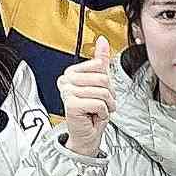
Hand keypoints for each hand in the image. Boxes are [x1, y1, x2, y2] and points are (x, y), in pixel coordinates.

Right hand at [59, 38, 116, 157]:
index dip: (107, 80)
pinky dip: (102, 112)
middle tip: (101, 103)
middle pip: (102, 78)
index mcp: (71, 72)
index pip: (99, 65)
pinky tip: (94, 115)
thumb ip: (100, 60)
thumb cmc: (92, 111)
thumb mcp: (99, 83)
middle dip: (108, 94)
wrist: (86, 134)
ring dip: (106, 105)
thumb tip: (102, 41)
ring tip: (98, 110)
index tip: (100, 90)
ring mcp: (67, 92)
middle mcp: (66, 81)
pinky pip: (98, 103)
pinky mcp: (71, 104)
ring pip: (102, 91)